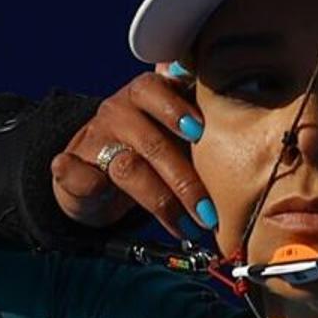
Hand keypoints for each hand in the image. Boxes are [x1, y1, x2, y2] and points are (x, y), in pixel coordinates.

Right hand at [47, 69, 217, 250]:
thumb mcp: (175, 133)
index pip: (156, 90)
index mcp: (145, 96)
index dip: (176, 109)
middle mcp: (118, 113)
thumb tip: (249, 135)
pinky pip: (72, 172)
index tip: (199, 131)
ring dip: (160, 200)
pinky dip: (84, 182)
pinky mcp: (68, 165)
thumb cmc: (151, 150)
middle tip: (209, 212)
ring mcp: (92, 138)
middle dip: (185, 181)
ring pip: (126, 167)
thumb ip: (204, 127)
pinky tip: (97, 192)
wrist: (94, 170)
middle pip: (151, 142)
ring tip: (186, 227)